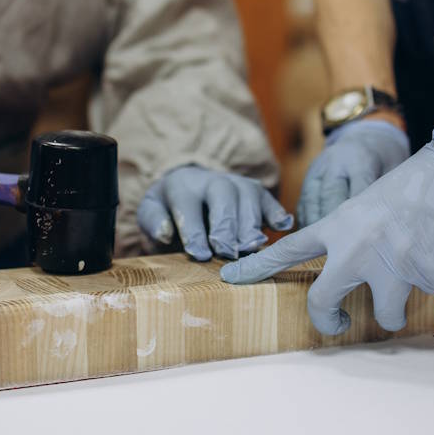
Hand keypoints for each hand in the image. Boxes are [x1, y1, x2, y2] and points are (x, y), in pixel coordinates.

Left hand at [138, 165, 292, 260]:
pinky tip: (283, 226)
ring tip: (252, 247)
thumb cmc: (169, 210)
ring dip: (250, 224)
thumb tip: (166, 231)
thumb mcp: (151, 212)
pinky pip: (269, 200)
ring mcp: (237, 184)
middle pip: (223, 196)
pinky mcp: (256, 193)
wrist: (189, 189)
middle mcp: (212, 180)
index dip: (194, 230)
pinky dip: (277, 212)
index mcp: (182, 184)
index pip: (189, 204)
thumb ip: (153, 221)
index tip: (199, 254)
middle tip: (228, 252)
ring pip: (249, 197)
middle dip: (226, 225)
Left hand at [221, 134, 433, 334]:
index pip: (287, 249)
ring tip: (412, 278)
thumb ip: (353, 237)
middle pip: (322, 301)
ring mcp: (387, 266)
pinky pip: (424, 294)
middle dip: (329, 320)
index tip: (230, 278)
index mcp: (339, 224)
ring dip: (396, 308)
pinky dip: (431, 280)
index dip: (256, 267)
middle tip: (338, 324)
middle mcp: (355, 248)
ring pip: (384, 315)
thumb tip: (354, 276)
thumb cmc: (418, 184)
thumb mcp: (370, 203)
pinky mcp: (421, 278)